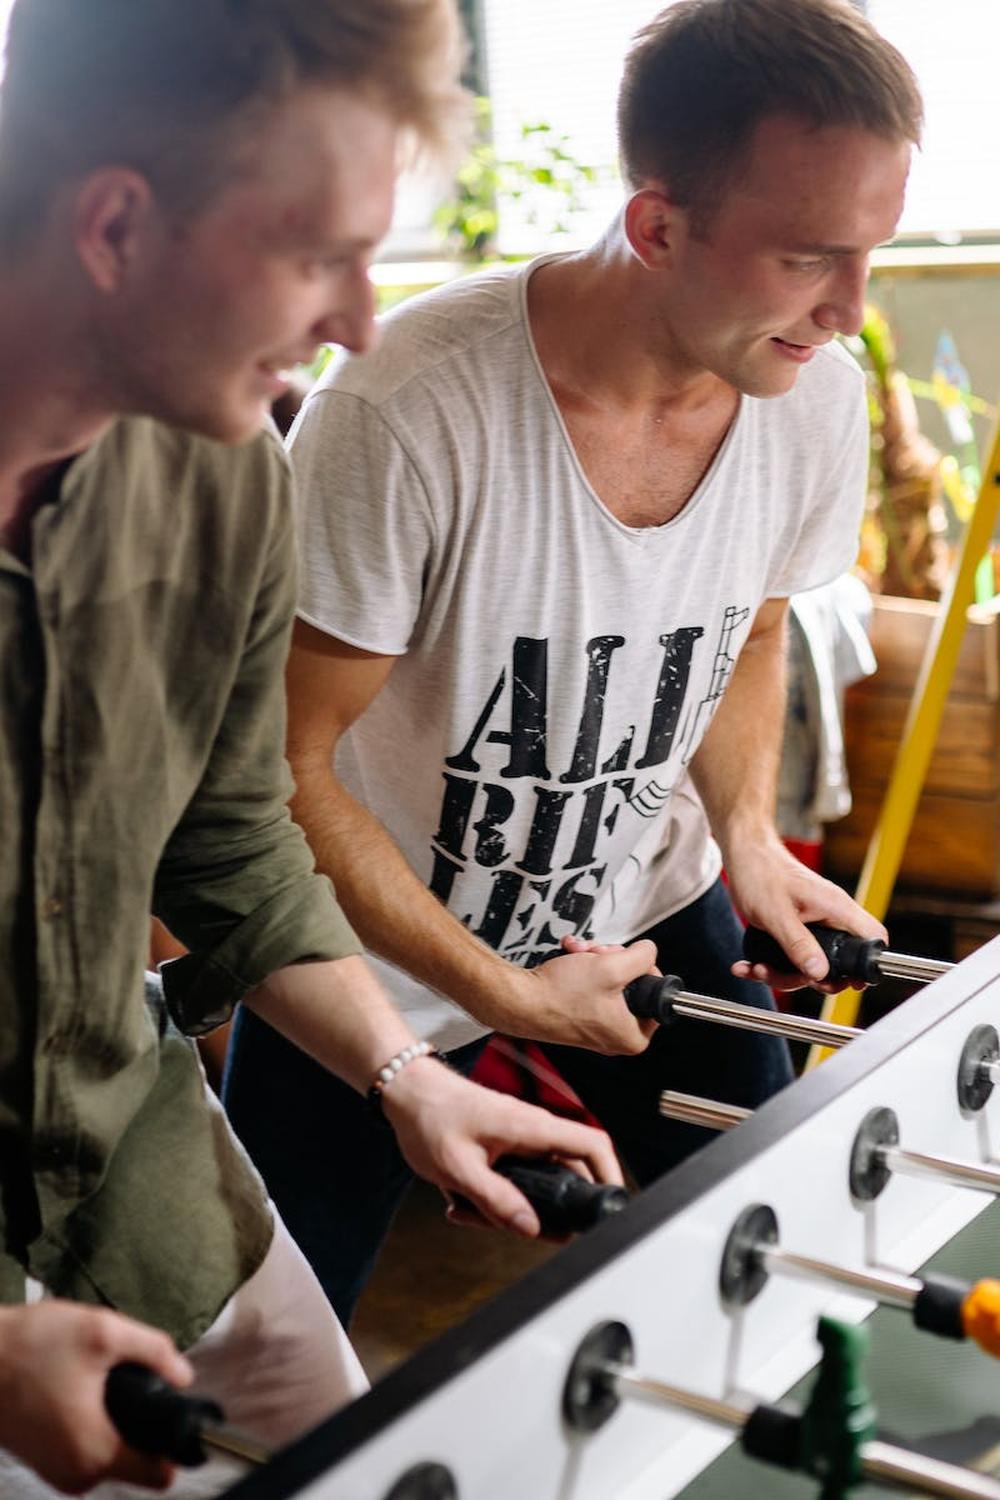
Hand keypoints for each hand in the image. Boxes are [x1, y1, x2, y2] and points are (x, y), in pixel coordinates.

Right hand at [0, 1301, 192, 1493]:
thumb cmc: (29, 1346)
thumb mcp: (102, 1332)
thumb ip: (154, 1351)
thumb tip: (183, 1376)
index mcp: (96, 1452)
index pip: (160, 1474)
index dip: (175, 1443)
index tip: (173, 1410)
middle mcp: (77, 1475)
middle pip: (137, 1460)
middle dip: (141, 1421)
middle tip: (128, 1379)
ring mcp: (56, 1472)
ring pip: (111, 1453)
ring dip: (114, 1420)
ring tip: (96, 1379)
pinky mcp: (42, 1461)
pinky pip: (86, 1448)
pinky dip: (91, 1423)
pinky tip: (76, 1389)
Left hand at [381, 1057, 622, 1237]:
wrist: (407, 1092)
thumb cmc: (430, 1117)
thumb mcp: (459, 1168)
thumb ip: (497, 1201)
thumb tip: (530, 1227)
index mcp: (531, 1127)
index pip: (592, 1145)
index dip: (610, 1175)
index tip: (609, 1205)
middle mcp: (533, 1131)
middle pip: (565, 1177)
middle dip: (543, 1212)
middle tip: (509, 1226)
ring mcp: (521, 1139)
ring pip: (536, 1185)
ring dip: (509, 1208)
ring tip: (468, 1210)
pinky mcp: (507, 1147)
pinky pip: (515, 1180)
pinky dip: (494, 1198)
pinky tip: (462, 1202)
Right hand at [480, 939, 658, 1054]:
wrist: (521, 1000)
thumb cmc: (560, 995)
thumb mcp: (612, 968)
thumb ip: (641, 957)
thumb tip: (649, 952)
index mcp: (632, 1036)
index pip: (656, 996)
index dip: (643, 969)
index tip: (628, 960)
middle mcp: (615, 1035)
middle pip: (631, 984)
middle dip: (613, 959)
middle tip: (599, 954)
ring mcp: (596, 1025)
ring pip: (610, 979)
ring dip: (595, 958)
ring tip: (580, 952)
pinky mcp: (579, 1014)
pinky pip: (592, 983)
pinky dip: (582, 966)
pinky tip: (570, 955)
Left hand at [726, 837, 885, 991]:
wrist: (744, 856)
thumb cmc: (761, 873)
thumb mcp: (777, 915)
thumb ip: (798, 945)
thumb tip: (819, 973)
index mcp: (835, 908)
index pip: (872, 937)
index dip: (868, 964)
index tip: (850, 983)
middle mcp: (830, 917)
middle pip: (838, 963)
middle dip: (810, 978)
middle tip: (786, 977)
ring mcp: (814, 925)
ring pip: (812, 964)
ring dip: (783, 974)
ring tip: (758, 968)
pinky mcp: (798, 930)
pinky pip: (793, 957)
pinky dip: (772, 966)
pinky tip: (751, 965)